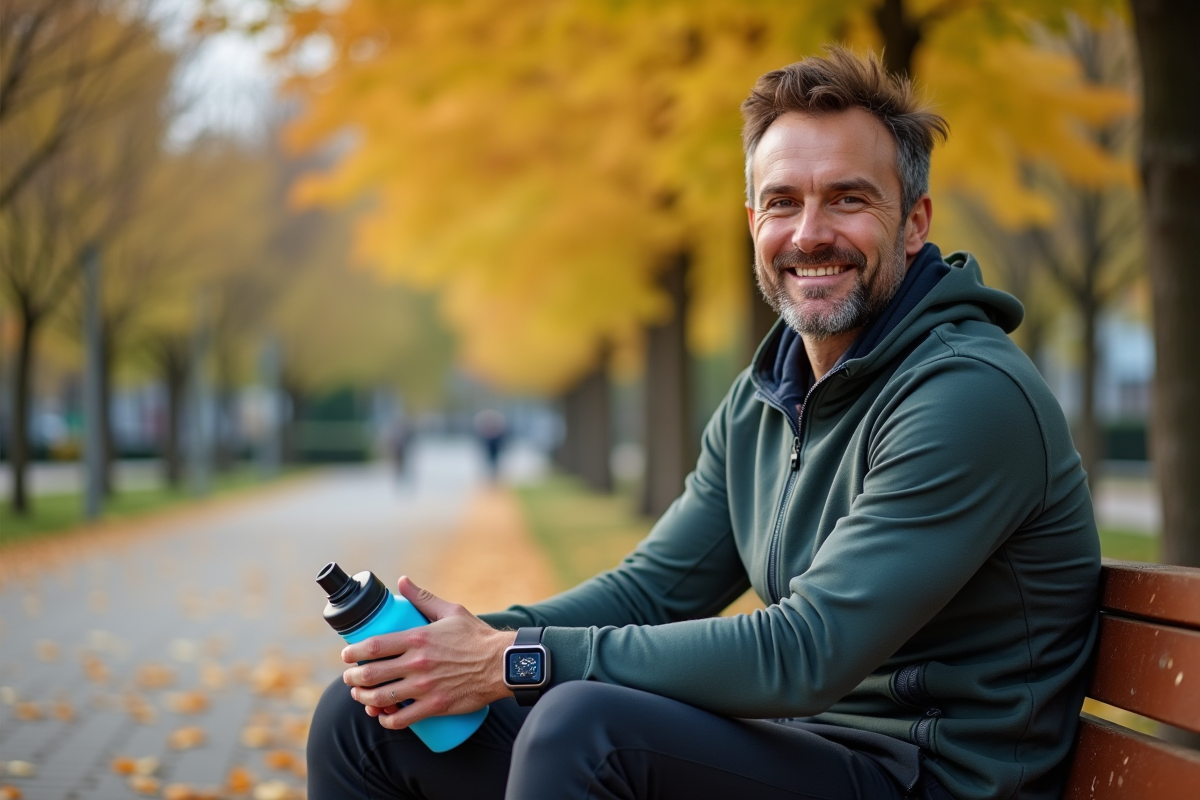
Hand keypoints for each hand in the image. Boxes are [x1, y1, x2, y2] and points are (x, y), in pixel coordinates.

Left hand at [340, 576, 517, 729]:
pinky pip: (402, 719)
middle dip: (353, 678)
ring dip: (364, 698)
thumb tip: (402, 581)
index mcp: (418, 638)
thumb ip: (423, 598)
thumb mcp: (451, 611)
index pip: (373, 646)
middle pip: (371, 674)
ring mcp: (425, 687)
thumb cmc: (477, 636)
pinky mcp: (435, 706)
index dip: (353, 652)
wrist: (502, 663)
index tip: (346, 655)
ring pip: (381, 697)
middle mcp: (417, 663)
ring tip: (361, 696)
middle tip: (350, 677)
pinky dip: (387, 719)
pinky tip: (384, 715)